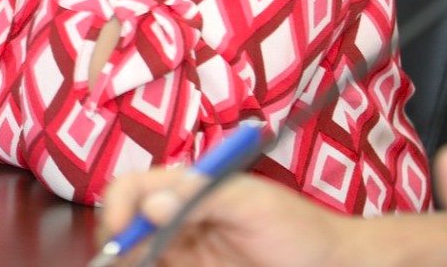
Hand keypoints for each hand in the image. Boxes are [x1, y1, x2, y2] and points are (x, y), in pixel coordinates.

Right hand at [98, 168, 353, 266]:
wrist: (331, 265)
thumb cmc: (299, 228)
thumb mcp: (252, 204)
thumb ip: (202, 197)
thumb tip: (151, 205)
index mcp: (189, 188)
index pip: (134, 188)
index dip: (118, 207)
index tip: (119, 234)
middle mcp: (179, 218)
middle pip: (126, 224)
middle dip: (115, 243)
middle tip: (124, 262)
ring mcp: (184, 251)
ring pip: (136, 254)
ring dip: (128, 261)